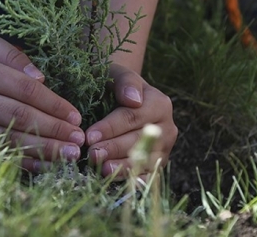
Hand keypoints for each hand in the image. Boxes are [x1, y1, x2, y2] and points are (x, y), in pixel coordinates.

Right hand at [0, 35, 85, 171]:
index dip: (53, 104)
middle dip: (53, 130)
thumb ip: (13, 56)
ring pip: (8, 140)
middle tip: (79, 140)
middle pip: (19, 118)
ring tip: (68, 156)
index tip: (76, 116)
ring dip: (42, 150)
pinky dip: (20, 162)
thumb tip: (42, 79)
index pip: (24, 90)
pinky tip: (43, 166)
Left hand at [85, 64, 177, 178]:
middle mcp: (167, 127)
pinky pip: (148, 175)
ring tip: (101, 169)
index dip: (110, 128)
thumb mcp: (117, 73)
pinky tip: (117, 182)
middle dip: (113, 149)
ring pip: (145, 161)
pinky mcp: (158, 164)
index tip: (89, 136)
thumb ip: (125, 81)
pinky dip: (134, 180)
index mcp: (160, 103)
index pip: (132, 118)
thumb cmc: (115, 84)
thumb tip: (133, 100)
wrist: (122, 97)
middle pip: (138, 140)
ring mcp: (165, 148)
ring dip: (122, 167)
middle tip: (91, 154)